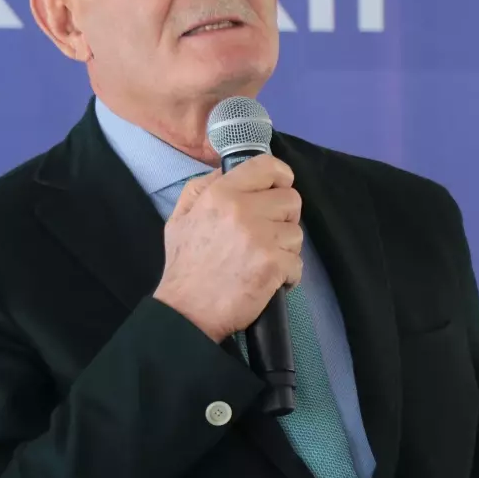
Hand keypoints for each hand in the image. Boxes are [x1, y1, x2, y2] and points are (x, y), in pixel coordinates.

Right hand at [153, 155, 302, 342]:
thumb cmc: (184, 265)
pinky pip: (298, 263)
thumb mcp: (180, 217)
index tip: (278, 189)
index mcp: (221, 194)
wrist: (187, 311)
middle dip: (283, 217)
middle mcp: (243, 210)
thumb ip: (201, 187)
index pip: (268, 166)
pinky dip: (288, 275)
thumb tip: (226, 170)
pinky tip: (269, 280)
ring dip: (285, 248)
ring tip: (263, 260)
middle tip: (267, 234)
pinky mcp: (273, 264)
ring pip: (297, 233)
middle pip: (291, 200)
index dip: (280, 176)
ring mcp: (261, 237)